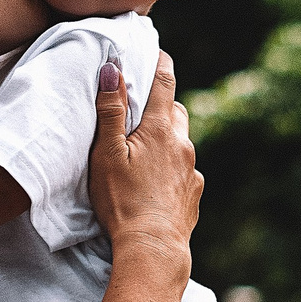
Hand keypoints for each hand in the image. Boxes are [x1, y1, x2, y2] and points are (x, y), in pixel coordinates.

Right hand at [86, 53, 199, 261]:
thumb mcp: (106, 153)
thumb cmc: (122, 201)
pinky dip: (172, 169)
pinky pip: (185, 171)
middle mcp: (183, 144)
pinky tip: (155, 184)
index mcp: (161, 129)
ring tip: (144, 151)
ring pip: (181, 142)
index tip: (155, 51)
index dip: (160, 62)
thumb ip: (110, 110)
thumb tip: (112, 68)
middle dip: (161, 105)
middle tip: (141, 109)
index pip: (165, 81)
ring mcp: (192, 170)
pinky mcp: (194, 194)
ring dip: (166, 139)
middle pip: (175, 111)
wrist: (153, 249)